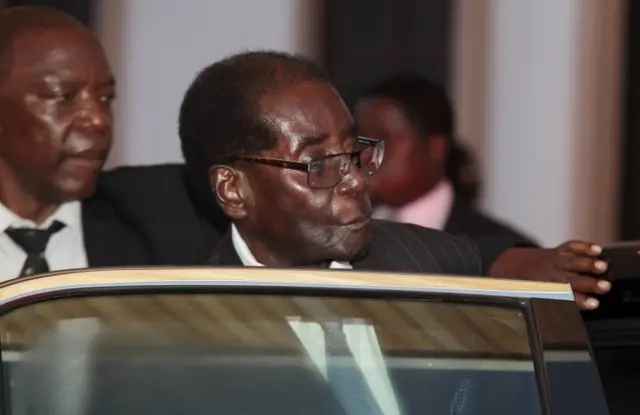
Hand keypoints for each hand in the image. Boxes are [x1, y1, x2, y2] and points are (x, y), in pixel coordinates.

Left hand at [490, 241, 610, 309]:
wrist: (513, 265)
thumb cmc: (526, 286)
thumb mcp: (533, 299)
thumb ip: (550, 307)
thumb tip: (567, 322)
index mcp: (543, 290)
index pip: (563, 297)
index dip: (578, 301)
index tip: (594, 304)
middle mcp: (548, 275)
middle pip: (570, 279)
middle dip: (588, 283)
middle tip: (604, 286)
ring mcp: (553, 261)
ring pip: (571, 261)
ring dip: (587, 264)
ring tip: (603, 266)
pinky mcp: (556, 251)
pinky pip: (569, 247)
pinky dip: (583, 247)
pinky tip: (597, 250)